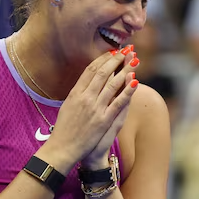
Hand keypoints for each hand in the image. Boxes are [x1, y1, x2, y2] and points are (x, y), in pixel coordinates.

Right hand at [40, 45, 137, 169]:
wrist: (63, 148)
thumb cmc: (65, 128)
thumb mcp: (68, 105)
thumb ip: (78, 92)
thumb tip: (88, 80)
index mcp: (75, 92)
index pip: (91, 70)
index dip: (104, 59)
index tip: (113, 51)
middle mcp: (85, 98)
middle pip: (103, 73)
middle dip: (116, 59)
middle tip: (127, 50)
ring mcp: (95, 108)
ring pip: (112, 84)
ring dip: (125, 70)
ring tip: (135, 60)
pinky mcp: (103, 120)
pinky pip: (118, 102)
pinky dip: (127, 91)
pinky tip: (135, 81)